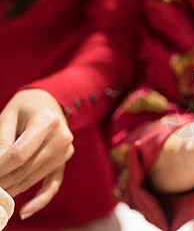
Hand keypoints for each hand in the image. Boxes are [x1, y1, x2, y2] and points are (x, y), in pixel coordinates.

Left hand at [0, 89, 73, 218]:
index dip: (0, 169)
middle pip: (27, 168)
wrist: (50, 103)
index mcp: (47, 122)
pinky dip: (40, 200)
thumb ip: (3, 141)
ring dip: (13, 189)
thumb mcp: (9, 116)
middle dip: (3, 182)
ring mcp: (66, 151)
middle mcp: (61, 138)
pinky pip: (53, 184)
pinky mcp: (65, 161)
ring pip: (35, 177)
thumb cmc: (26, 108)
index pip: (19, 154)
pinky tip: (24, 212)